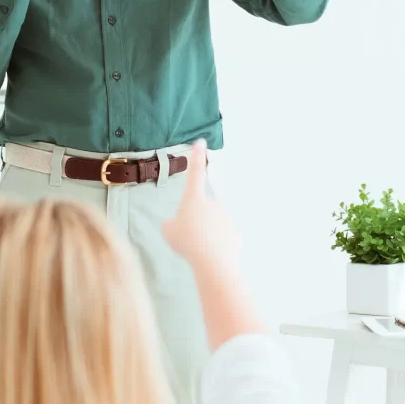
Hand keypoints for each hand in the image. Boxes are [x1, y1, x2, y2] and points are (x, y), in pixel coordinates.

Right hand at [158, 143, 239, 270]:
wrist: (212, 261)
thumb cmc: (187, 242)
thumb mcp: (168, 231)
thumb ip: (173, 222)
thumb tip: (178, 223)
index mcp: (194, 199)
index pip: (195, 173)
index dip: (197, 157)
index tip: (201, 142)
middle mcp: (213, 203)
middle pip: (202, 210)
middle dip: (196, 222)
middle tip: (189, 238)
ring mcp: (226, 217)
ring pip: (213, 224)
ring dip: (206, 234)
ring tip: (200, 249)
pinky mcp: (236, 232)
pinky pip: (223, 238)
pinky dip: (217, 246)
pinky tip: (213, 254)